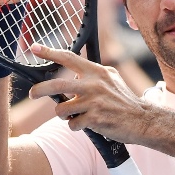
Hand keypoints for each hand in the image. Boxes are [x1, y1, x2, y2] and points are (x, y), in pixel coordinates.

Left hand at [29, 44, 146, 142]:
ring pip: (61, 109)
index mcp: (96, 71)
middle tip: (32, 94)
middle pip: (57, 85)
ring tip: (75, 115)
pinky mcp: (94, 118)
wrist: (142, 120)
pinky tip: (88, 124)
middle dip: (39, 90)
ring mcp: (93, 102)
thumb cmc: (123, 100)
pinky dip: (76, 126)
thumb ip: (92, 74)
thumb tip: (73, 72)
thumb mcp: (110, 79)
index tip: (34, 48)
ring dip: (64, 115)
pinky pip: (72, 124)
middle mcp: (93, 84)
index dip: (49, 53)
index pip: (68, 58)